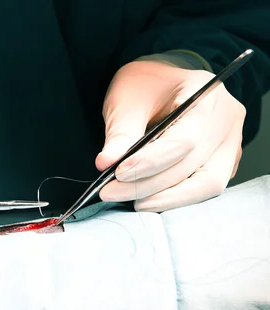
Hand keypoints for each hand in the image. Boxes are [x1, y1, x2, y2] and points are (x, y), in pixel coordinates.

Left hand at [96, 59, 244, 211]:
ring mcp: (230, 144)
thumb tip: (105, 163)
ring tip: (130, 201)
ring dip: (165, 199)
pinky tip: (147, 198)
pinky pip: (203, 189)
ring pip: (206, 186)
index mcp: (207, 96)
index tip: (118, 173)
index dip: (150, 162)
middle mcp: (227, 122)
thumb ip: (119, 133)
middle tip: (110, 192)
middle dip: (147, 185)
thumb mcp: (126, 100)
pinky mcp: (223, 162)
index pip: (183, 140)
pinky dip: (175, 198)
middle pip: (191, 166)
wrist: (161, 83)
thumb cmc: (145, 86)